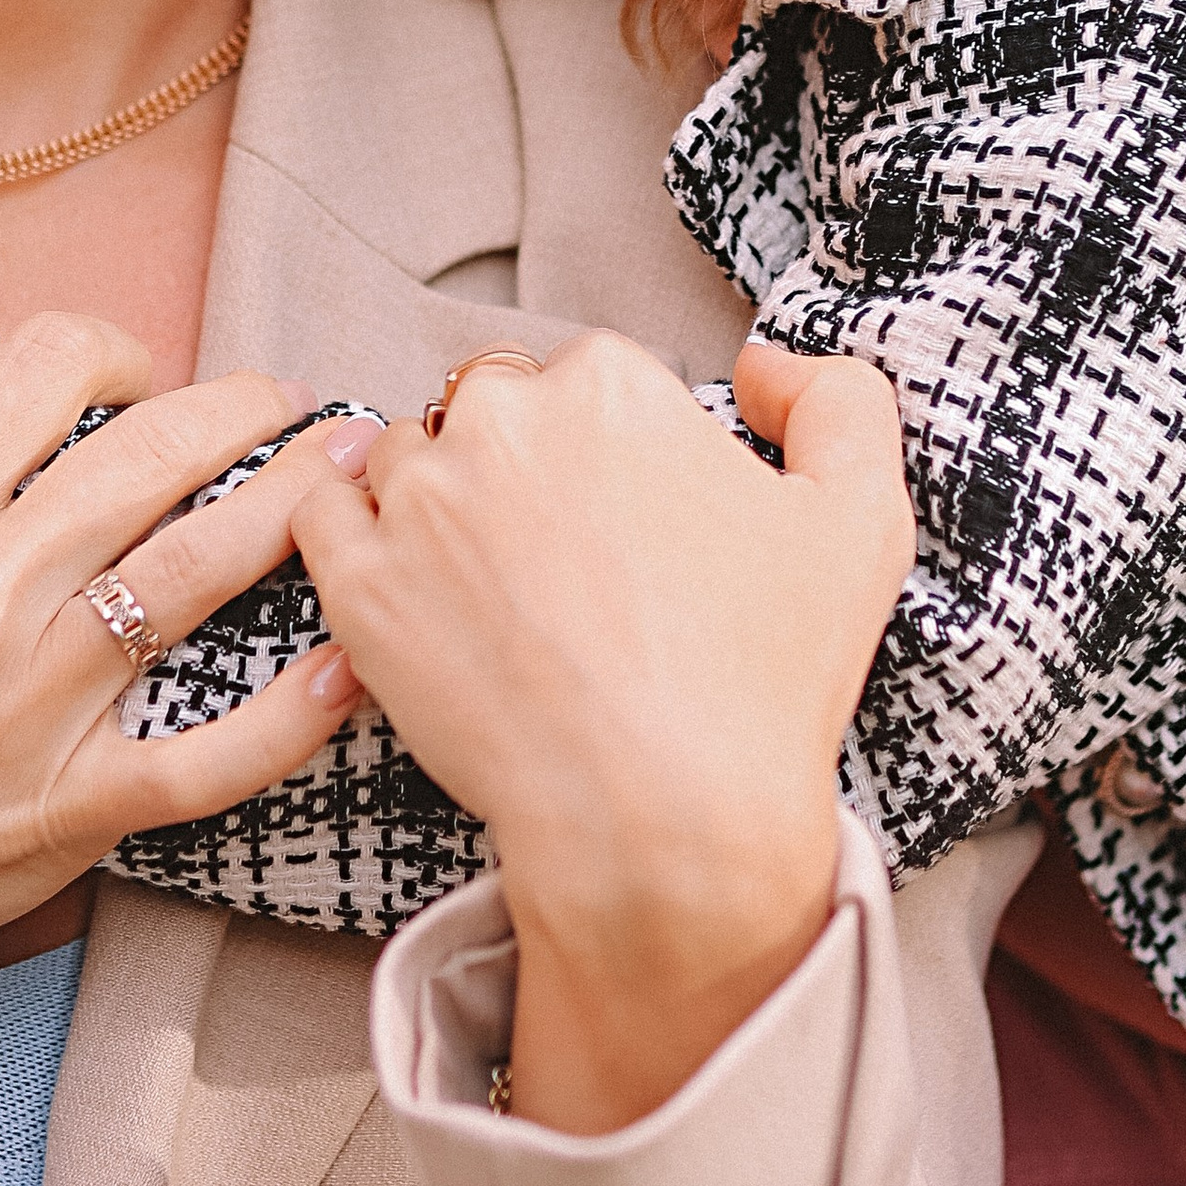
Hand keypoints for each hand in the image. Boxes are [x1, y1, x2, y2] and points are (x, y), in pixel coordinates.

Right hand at [0, 309, 369, 1180]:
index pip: (51, 365)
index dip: (106, 343)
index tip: (123, 371)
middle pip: (154, 456)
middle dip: (238, 404)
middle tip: (285, 397)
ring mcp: (28, 716)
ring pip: (196, 581)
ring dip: (291, 509)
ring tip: (351, 465)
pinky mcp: (56, 822)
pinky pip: (200, 767)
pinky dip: (286, 721)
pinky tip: (346, 664)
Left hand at [291, 334, 912, 1133]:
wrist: (666, 823)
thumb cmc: (765, 680)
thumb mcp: (861, 523)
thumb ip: (838, 402)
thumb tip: (764, 362)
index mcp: (611, 385)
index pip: (587, 384)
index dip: (609, 457)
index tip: (630, 530)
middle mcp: (503, 418)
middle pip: (491, 411)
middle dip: (519, 471)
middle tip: (564, 571)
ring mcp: (420, 500)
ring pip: (407, 458)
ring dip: (435, 504)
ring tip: (493, 594)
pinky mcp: (357, 583)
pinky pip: (324, 518)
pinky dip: (353, 539)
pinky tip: (405, 587)